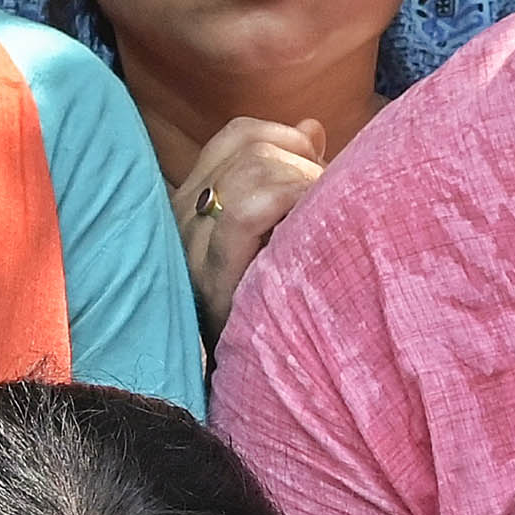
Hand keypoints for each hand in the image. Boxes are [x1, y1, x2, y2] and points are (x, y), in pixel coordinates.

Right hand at [170, 115, 329, 331]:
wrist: (253, 388)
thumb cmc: (274, 306)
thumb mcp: (280, 232)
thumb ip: (289, 177)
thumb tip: (311, 126)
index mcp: (196, 202)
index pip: (236, 136)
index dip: (286, 138)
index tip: (318, 169)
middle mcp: (183, 218)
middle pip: (252, 150)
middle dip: (305, 167)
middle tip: (331, 207)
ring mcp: (192, 247)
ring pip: (253, 170)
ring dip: (304, 186)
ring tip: (322, 225)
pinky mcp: (210, 276)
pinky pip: (248, 210)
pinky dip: (290, 204)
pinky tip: (310, 230)